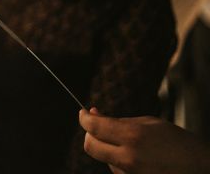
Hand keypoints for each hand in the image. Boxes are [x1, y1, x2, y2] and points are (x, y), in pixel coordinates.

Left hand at [79, 108, 209, 173]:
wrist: (201, 168)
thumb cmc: (178, 142)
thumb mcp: (149, 123)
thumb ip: (118, 120)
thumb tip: (93, 114)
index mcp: (132, 136)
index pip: (93, 127)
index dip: (84, 118)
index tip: (83, 113)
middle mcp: (129, 158)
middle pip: (90, 146)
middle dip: (90, 134)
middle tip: (97, 127)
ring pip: (104, 159)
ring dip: (108, 148)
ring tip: (131, 144)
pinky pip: (117, 170)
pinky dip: (119, 161)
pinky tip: (137, 157)